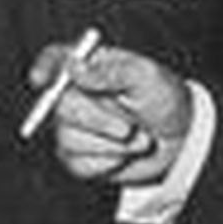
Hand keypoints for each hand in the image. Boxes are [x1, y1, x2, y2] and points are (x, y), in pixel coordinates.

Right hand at [27, 42, 192, 183]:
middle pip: (58, 105)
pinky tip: (124, 155)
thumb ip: (110, 71)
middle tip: (128, 129)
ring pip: (68, 138)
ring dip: (111, 145)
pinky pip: (78, 163)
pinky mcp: (78, 156)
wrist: (180, 140)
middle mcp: (75, 94)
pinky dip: (107, 163)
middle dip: (96, 120)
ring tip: (139, 140)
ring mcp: (73, 126)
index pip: (55, 60)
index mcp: (89, 66)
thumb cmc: (164, 99)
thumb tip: (73, 67)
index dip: (44, 68)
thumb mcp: (147, 77)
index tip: (43, 80)